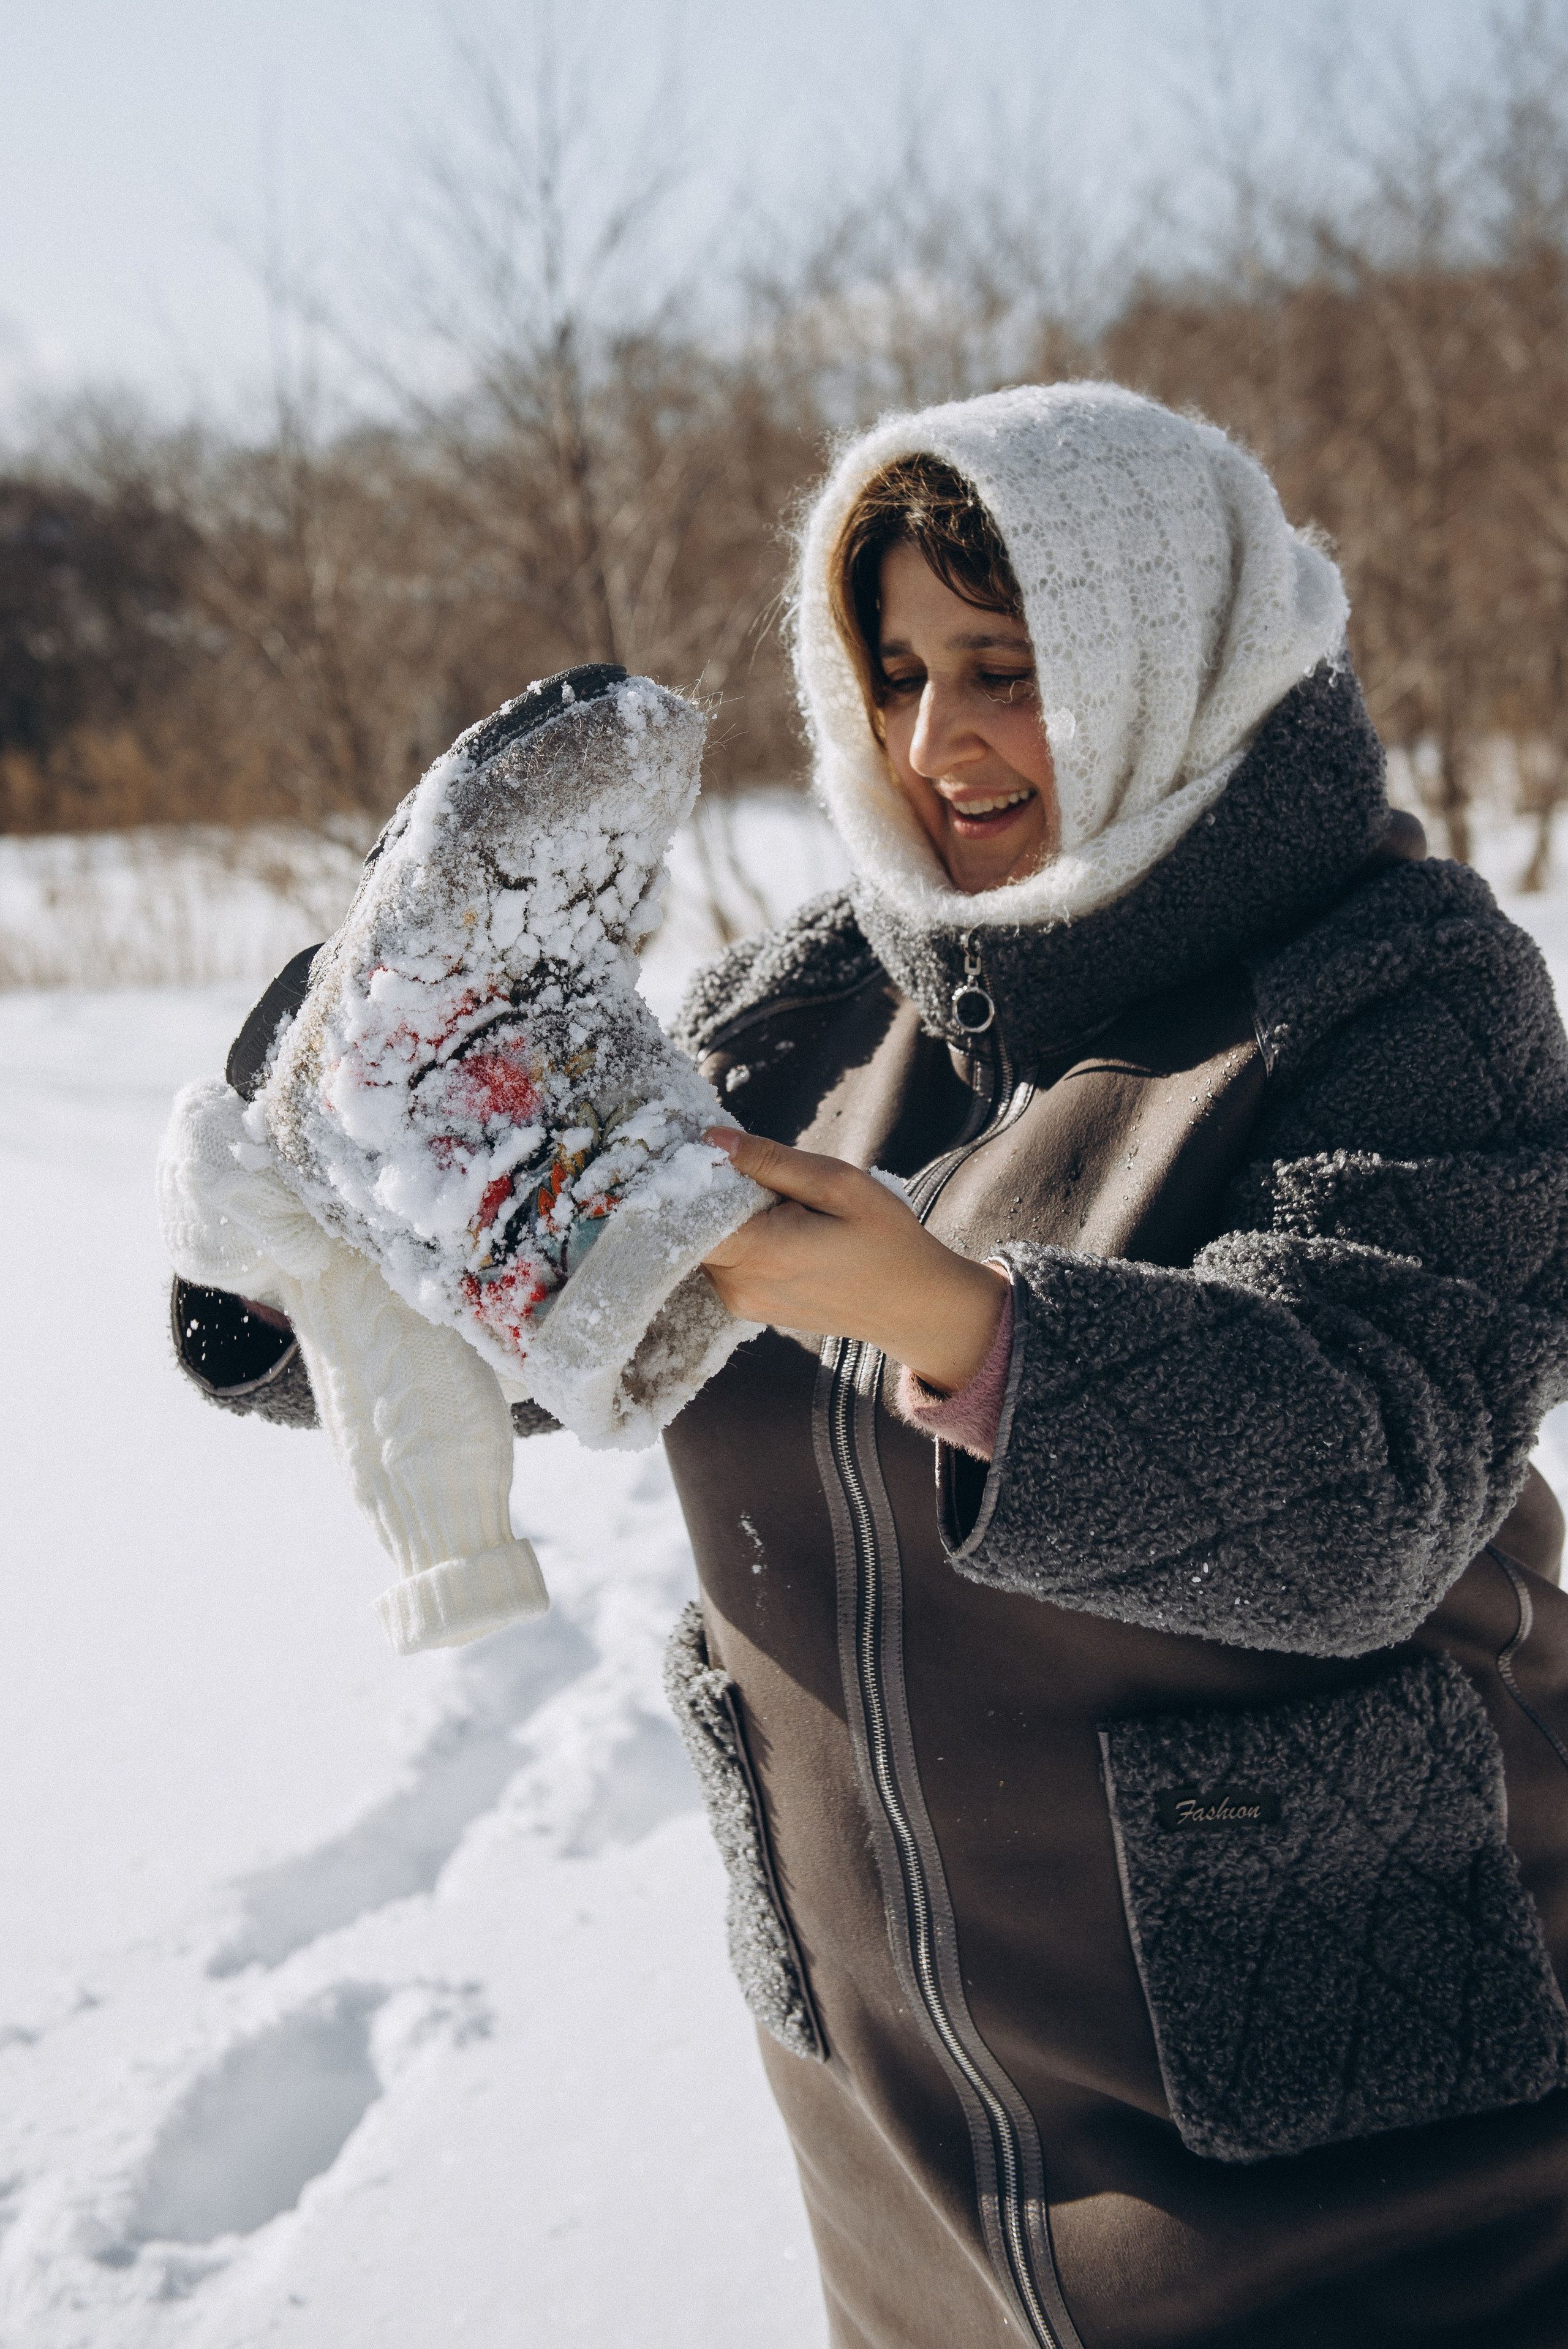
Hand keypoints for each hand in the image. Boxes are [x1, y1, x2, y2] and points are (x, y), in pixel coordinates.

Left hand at [702, 1129, 1007, 1392]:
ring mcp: (740, 1303)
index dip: (693, 1176)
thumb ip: (770, 1160)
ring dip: (733, 1218)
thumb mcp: (837, 1184)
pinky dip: (742, 1240)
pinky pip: (724, 1262)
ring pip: (709, 1242)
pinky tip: (783, 1232)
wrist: (912, 1306)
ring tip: (785, 1210)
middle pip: (694, 1225)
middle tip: (767, 1179)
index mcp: (758, 1253)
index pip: (686, 1211)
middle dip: (718, 1193)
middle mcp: (737, 1286)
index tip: (712, 1153)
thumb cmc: (885, 1241)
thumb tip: (712, 1138)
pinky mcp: (747, 1308)